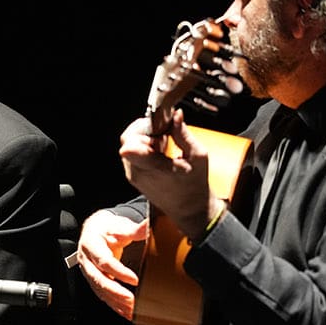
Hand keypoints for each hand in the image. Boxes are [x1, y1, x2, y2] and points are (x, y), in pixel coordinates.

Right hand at [75, 209, 147, 319]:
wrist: (94, 231)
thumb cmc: (106, 228)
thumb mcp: (119, 225)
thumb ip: (134, 230)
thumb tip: (148, 226)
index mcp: (91, 244)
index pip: (104, 261)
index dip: (119, 272)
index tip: (134, 279)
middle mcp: (86, 260)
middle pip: (99, 279)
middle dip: (116, 292)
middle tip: (131, 300)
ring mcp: (88, 272)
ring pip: (100, 290)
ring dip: (115, 302)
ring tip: (131, 309)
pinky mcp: (93, 280)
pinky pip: (102, 295)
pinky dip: (114, 305)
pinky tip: (125, 311)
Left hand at [120, 111, 218, 241]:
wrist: (189, 210)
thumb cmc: (195, 185)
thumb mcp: (197, 156)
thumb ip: (183, 134)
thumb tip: (176, 114)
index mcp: (152, 167)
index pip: (129, 142)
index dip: (142, 129)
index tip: (159, 129)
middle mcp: (137, 172)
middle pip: (128, 139)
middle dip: (145, 132)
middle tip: (164, 137)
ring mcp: (133, 175)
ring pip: (128, 145)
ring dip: (144, 140)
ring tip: (163, 147)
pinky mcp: (133, 176)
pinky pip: (131, 154)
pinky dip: (143, 148)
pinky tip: (159, 154)